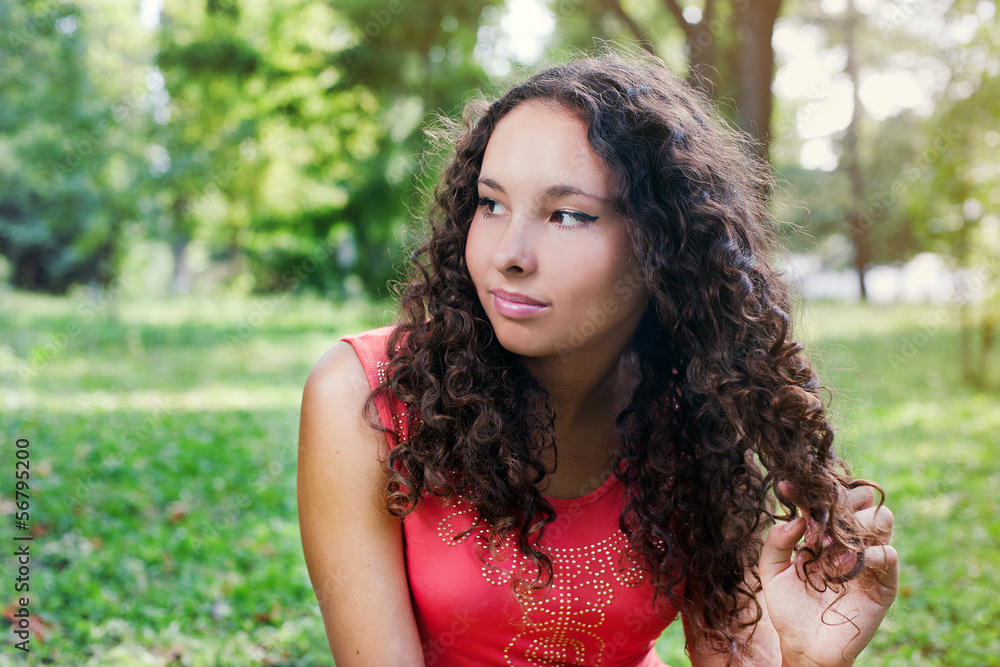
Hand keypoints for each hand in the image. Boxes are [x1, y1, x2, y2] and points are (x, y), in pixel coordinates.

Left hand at [759, 482, 897, 666]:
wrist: (805, 647)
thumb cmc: (789, 609)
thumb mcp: (771, 572)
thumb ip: (776, 543)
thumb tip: (793, 519)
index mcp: (824, 534)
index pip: (827, 500)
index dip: (809, 490)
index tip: (785, 488)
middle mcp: (849, 542)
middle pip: (862, 501)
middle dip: (844, 499)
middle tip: (824, 513)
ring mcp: (869, 560)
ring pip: (881, 520)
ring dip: (858, 522)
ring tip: (834, 543)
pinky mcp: (883, 584)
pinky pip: (888, 554)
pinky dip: (872, 550)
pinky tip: (852, 559)